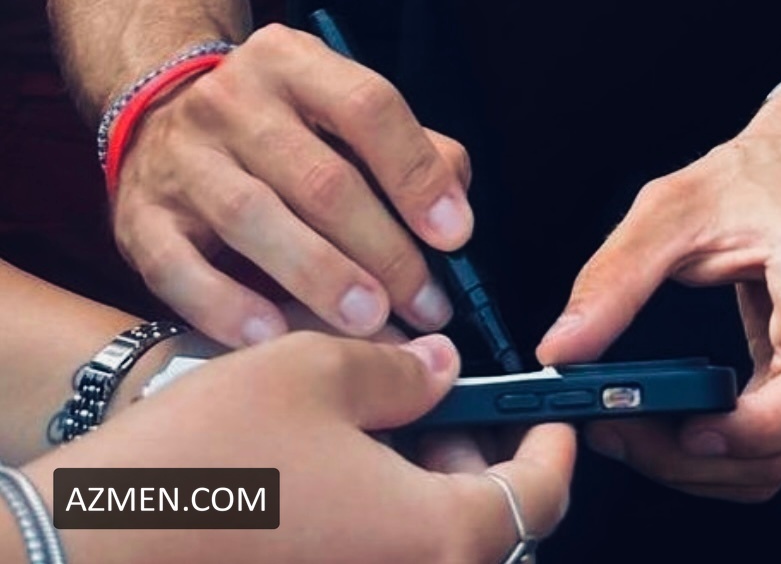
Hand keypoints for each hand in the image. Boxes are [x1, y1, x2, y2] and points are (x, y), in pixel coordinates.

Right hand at [23, 333, 576, 563]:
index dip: (552, 444)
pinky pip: (384, 554)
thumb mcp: (319, 373)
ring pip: (433, 539)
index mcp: (437, 535)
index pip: (540, 495)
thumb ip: (403, 370)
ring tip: (383, 419)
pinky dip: (386, 511)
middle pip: (489, 522)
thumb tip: (444, 368)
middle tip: (444, 400)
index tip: (549, 410)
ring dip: (428, 481)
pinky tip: (345, 463)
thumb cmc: (211, 459)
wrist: (94, 545)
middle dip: (477, 454)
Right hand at [112, 23, 474, 346]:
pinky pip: (181, 268)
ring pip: (256, 218)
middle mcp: (233, 101)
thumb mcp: (344, 115)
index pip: (368, 107)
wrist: (161, 119)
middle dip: (384, 250)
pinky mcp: (139, 216)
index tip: (454, 235)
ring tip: (371, 323)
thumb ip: (410, 152)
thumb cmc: (281, 130)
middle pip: (320, 178)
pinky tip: (276, 335)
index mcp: (294, 63)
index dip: (417, 175)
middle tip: (425, 304)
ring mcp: (181, 158)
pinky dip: (230, 306)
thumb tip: (453, 211)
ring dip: (322, 278)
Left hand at [536, 86, 780, 501]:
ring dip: (704, 464)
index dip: (766, 424)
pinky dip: (715, 447)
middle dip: (705, 457)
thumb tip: (563, 347)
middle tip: (624, 435)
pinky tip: (662, 426)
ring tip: (630, 434)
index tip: (695, 430)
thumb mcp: (675, 207)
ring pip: (779, 455)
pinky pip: (768, 437)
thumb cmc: (762, 175)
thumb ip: (616, 277)